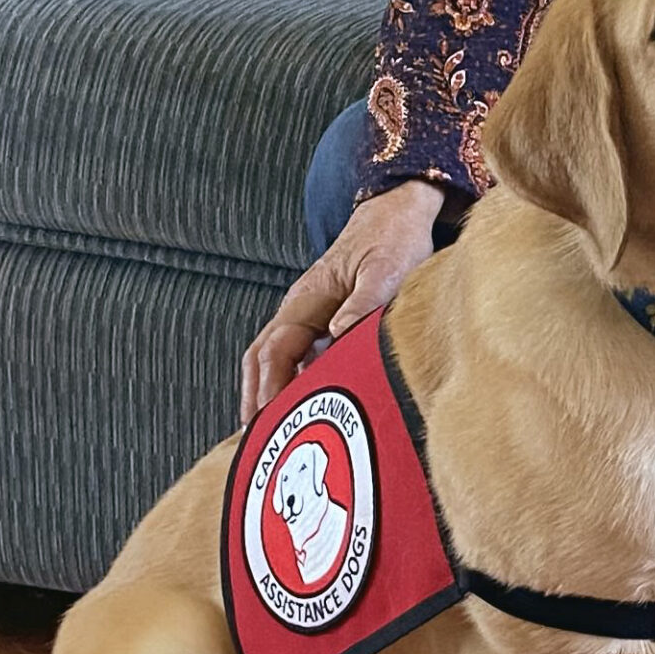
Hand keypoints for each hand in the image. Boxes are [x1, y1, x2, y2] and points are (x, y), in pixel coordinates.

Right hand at [239, 181, 445, 421]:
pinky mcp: (327, 321)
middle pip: (263, 359)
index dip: (269, 387)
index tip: (268, 419)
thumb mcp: (384, 269)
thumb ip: (363, 303)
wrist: (398, 213)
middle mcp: (301, 309)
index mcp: (307, 298)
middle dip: (256, 398)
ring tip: (272, 434)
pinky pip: (301, 357)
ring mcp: (311, 316)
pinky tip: (305, 407)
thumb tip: (336, 333)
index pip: (274, 350)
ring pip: (277, 360)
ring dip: (271, 393)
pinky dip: (294, 383)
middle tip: (257, 440)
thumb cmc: (392, 238)